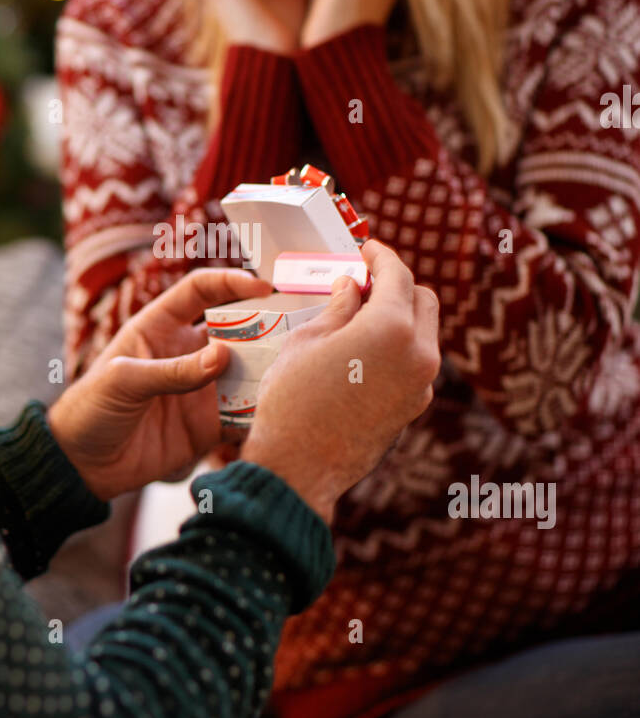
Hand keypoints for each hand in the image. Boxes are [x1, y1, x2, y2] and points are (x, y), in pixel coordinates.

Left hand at [47, 268, 270, 500]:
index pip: (200, 292)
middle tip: (290, 334)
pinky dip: (257, 413)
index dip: (231, 283)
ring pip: (244, 373)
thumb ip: (173, 370)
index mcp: (159, 328)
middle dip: (262, 328)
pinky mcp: (206, 426)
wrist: (81, 467)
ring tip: (288, 373)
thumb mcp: (124, 380)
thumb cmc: (89, 409)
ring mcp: (199, 390)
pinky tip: (274, 411)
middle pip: (233, 331)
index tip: (264, 287)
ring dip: (265, 372)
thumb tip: (223, 356)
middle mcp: (185, 354)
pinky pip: (240, 415)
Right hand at [241, 240, 439, 522]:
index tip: (366, 249)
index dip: (380, 256)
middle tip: (363, 282)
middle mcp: (419, 354)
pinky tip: (363, 352)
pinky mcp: (414, 408)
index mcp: (392, 327)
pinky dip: (398, 348)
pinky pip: (415, 364)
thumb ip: (339, 306)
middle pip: (423, 300)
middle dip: (397, 285)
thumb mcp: (307, 340)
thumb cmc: (293, 399)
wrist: (298, 468)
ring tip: (359, 317)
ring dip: (400, 317)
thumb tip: (352, 287)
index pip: (398, 274)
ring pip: (424, 333)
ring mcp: (421, 385)